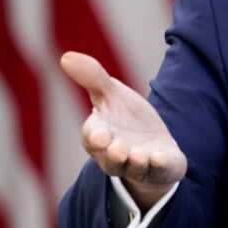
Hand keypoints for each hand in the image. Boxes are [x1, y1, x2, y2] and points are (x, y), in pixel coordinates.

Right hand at [60, 52, 186, 210]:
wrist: (156, 143)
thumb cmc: (127, 118)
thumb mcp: (111, 94)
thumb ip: (92, 78)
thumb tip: (65, 56)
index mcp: (100, 136)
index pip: (92, 138)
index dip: (94, 136)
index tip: (98, 133)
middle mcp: (116, 156)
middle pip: (110, 160)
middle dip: (113, 154)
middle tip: (117, 147)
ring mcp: (139, 165)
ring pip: (133, 169)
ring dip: (136, 162)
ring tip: (139, 155)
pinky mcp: (161, 169)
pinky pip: (159, 170)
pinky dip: (159, 164)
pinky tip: (160, 157)